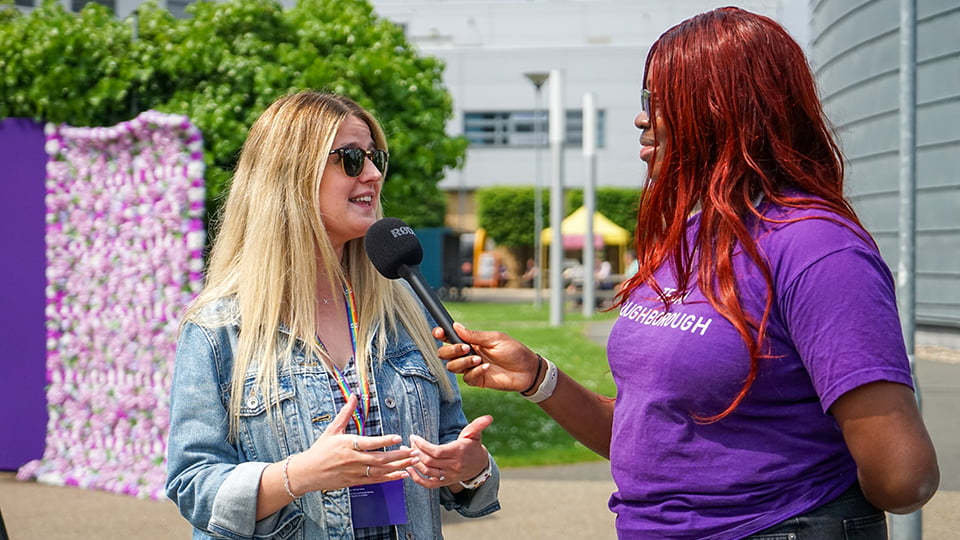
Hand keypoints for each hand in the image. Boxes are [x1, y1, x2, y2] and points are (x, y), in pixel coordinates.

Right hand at [287, 395, 419, 493]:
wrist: (307, 472)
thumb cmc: (320, 449)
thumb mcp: (332, 429)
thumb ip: (346, 413)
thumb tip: (353, 396)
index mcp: (347, 444)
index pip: (369, 443)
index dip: (385, 441)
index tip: (398, 437)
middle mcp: (353, 459)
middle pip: (380, 459)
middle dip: (399, 456)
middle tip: (414, 452)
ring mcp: (355, 472)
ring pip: (381, 471)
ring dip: (399, 466)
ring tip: (413, 461)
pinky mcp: (355, 482)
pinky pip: (376, 481)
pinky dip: (390, 478)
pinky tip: (402, 474)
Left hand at [406, 415, 492, 488]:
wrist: (479, 465)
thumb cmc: (473, 446)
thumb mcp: (474, 434)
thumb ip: (478, 425)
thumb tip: (489, 417)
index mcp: (457, 452)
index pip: (436, 451)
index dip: (422, 445)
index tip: (413, 437)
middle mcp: (453, 466)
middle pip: (429, 461)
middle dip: (415, 452)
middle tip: (407, 444)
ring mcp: (449, 476)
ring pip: (427, 472)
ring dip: (414, 463)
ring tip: (406, 453)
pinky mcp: (445, 482)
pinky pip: (429, 484)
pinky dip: (417, 479)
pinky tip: (409, 469)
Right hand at [434, 322, 540, 391]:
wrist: (528, 370)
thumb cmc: (514, 351)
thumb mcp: (495, 339)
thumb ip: (474, 335)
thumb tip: (456, 326)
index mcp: (471, 341)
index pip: (450, 338)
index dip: (441, 335)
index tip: (439, 333)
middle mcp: (468, 354)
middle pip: (444, 354)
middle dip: (451, 350)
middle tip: (465, 348)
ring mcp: (472, 368)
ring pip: (452, 367)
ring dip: (463, 362)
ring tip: (479, 359)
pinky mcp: (478, 380)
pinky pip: (467, 378)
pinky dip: (475, 372)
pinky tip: (486, 368)